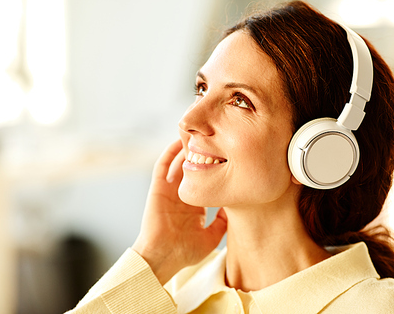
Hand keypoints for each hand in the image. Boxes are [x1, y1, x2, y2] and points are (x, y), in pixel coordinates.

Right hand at [132, 140, 226, 284]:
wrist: (163, 258)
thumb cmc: (185, 252)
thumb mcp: (212, 237)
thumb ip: (222, 222)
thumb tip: (235, 206)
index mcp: (194, 204)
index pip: (206, 179)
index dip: (216, 167)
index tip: (230, 155)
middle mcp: (182, 194)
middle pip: (193, 167)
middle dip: (202, 152)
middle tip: (215, 137)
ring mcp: (169, 190)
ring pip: (178, 162)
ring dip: (186, 148)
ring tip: (199, 134)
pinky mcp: (158, 188)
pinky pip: (163, 166)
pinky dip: (169, 153)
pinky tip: (179, 141)